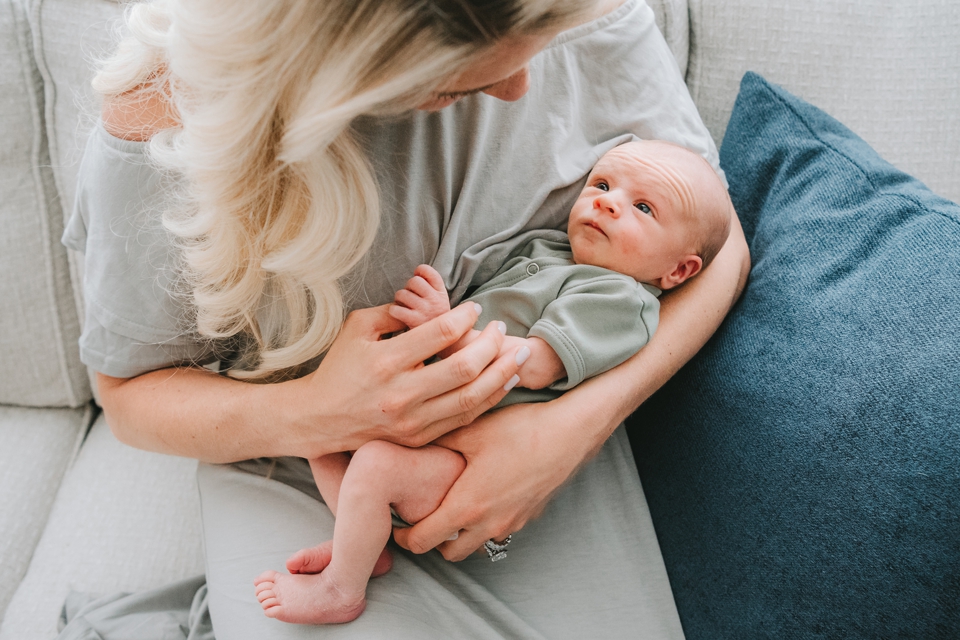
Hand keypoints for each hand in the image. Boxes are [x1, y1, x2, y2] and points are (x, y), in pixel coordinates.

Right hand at [289, 302, 524, 456]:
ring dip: (501, 374)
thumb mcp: (357, 328)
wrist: (319, 419)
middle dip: (492, 345)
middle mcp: (401, 394)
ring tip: (518, 355)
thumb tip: (429, 302)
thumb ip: (394, 312)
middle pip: (464, 368)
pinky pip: (464, 419)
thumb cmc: (340, 367)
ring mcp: (412, 421)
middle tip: (502, 328)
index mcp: (385, 361)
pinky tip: (504, 381)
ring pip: (471, 398)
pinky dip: (489, 399)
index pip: (439, 333)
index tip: (475, 308)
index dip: (465, 317)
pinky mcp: (419, 438)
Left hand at [389, 264, 450, 327]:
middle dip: (408, 287)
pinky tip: (400, 314)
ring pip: (402, 294)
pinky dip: (394, 311)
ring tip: (405, 305)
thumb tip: (417, 272)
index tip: (418, 278)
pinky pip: (396, 309)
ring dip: (400, 299)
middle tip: (411, 296)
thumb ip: (431, 286)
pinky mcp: (414, 321)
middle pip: (414, 281)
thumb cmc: (435, 317)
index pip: (428, 271)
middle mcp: (435, 300)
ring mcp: (425, 310)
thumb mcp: (441, 300)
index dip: (420, 271)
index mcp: (441, 292)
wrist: (443, 342)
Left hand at [392, 398, 588, 560]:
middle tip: (421, 517)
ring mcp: (512, 523)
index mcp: (467, 506)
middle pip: (449, 553)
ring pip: (476, 544)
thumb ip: (437, 441)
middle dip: (432, 541)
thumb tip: (406, 441)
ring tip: (451, 506)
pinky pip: (499, 530)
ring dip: (460, 534)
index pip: (423, 541)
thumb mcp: (471, 431)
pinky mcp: (529, 516)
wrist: (570, 433)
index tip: (396, 523)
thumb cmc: (520, 429)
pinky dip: (485, 523)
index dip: (403, 537)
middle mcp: (489, 524)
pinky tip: (483, 495)